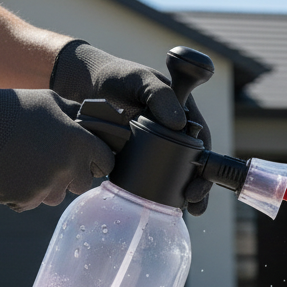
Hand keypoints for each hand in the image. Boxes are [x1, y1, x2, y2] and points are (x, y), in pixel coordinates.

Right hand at [0, 71, 114, 211]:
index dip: (96, 160)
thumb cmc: (12, 109)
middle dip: (71, 174)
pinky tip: (13, 173)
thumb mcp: (52, 102)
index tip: (86, 158)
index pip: (106, 163)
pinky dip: (24, 193)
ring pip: (56, 196)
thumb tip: (93, 124)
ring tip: (27, 164)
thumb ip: (77, 117)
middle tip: (51, 160)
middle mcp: (67, 169)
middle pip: (82, 184)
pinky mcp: (24, 200)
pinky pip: (32, 203)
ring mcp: (45, 187)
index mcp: (80, 144)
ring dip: (47, 186)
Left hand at [51, 40, 214, 215]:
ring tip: (180, 211)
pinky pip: (149, 177)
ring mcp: (154, 146)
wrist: (81, 85)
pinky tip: (155, 205)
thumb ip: (159, 95)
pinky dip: (154, 192)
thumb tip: (180, 124)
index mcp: (183, 113)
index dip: (205, 166)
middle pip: (192, 165)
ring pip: (173, 175)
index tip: (198, 183)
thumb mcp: (139, 79)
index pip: (202, 144)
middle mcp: (173, 132)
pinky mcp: (135, 157)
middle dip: (197, 187)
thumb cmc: (115, 75)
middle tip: (192, 204)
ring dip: (179, 195)